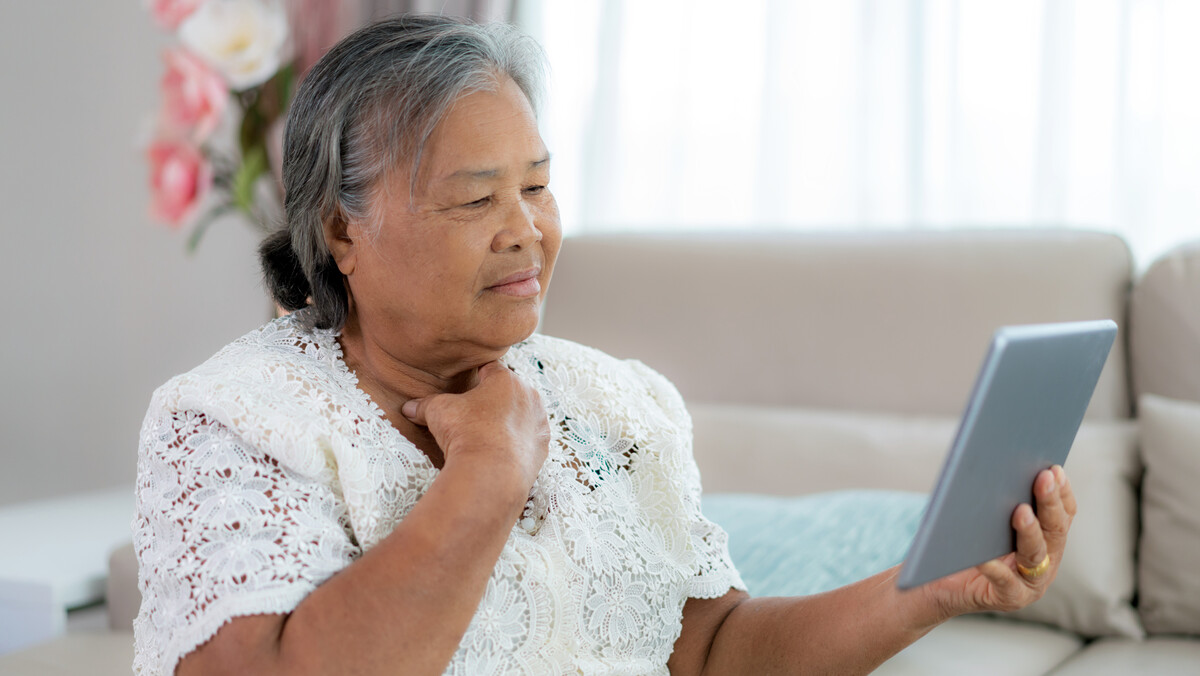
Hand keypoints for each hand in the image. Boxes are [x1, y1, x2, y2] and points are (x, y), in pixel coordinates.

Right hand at [401, 361, 549, 492]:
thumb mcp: (438, 412)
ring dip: (508, 420)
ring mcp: (539, 422)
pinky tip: (501, 451)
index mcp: (506, 379)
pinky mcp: (542, 447)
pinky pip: (528, 438)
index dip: (476, 374)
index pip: (490, 367)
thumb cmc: (466, 433)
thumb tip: (408, 408)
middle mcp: (528, 396)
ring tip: (488, 433)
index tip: (468, 382)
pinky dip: (517, 442)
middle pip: (509, 391)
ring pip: (522, 414)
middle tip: (475, 411)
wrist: (491, 473)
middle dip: (493, 399)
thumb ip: (424, 405)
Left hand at [923, 465, 1076, 617]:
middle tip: (1043, 477)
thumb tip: (1000, 463)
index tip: (1054, 468)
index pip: (1063, 515)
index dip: (1061, 492)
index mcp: (1047, 541)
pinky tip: (984, 556)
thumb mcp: (988, 520)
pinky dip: (996, 568)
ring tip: (1021, 511)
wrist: (942, 586)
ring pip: (1036, 555)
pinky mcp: (1008, 599)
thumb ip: (1000, 500)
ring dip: (1029, 531)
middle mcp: (1046, 563)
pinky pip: (1004, 583)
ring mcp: (1030, 584)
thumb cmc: (966, 546)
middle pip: (1054, 531)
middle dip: (1050, 502)